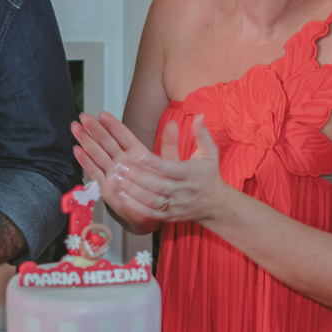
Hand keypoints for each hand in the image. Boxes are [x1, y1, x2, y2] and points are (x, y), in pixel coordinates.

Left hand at [73, 112, 230, 229]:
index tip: (140, 155)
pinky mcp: (169, 216)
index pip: (172, 168)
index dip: (156, 163)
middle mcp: (182, 191)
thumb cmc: (208, 175)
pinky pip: (151, 213)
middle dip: (139, 177)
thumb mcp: (209, 153)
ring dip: (133, 191)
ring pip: (152, 201)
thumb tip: (199, 115)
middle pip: (159, 186)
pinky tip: (121, 196)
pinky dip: (136, 206)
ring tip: (116, 178)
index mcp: (190, 174)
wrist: (215, 205)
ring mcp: (175, 205)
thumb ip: (202, 134)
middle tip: (120, 166)